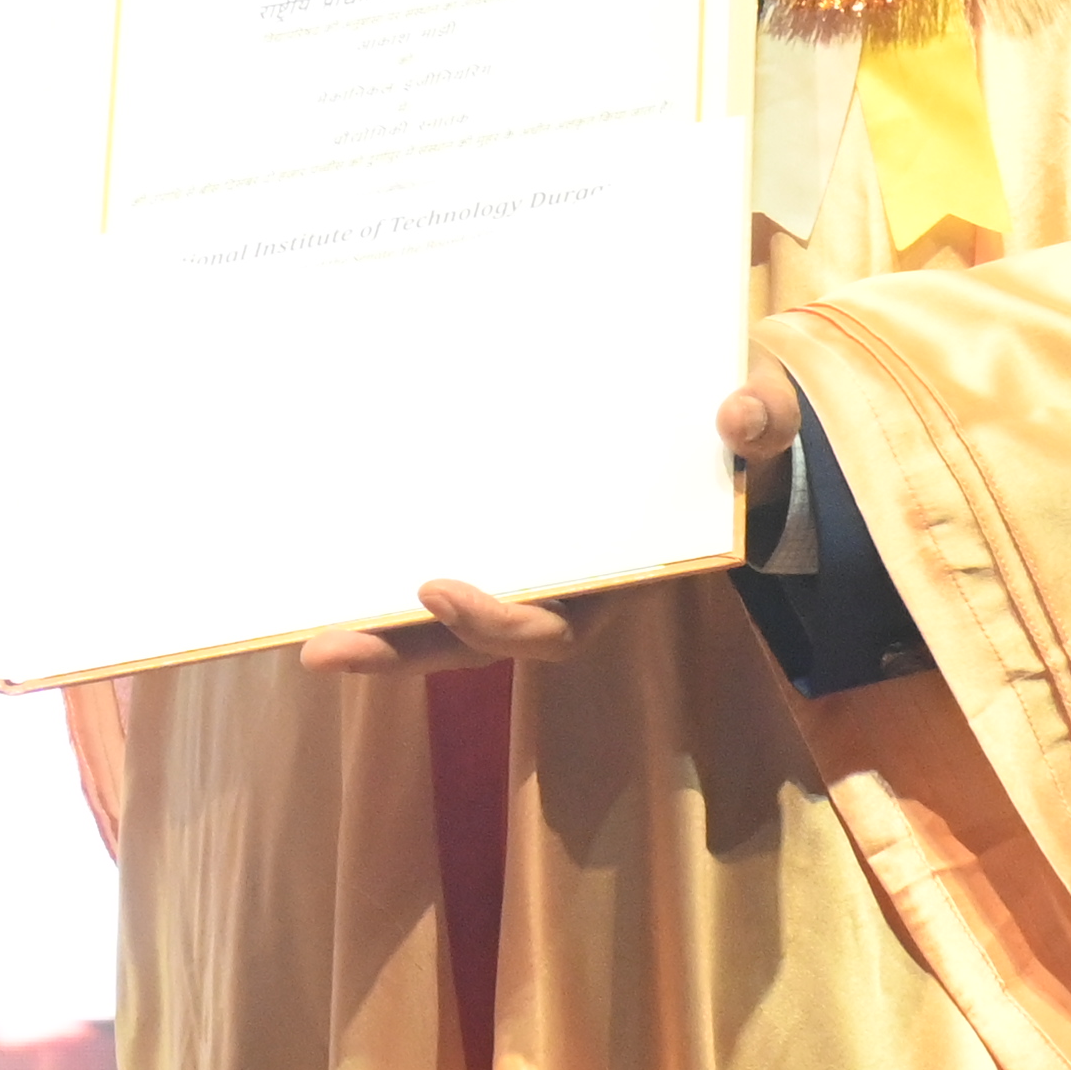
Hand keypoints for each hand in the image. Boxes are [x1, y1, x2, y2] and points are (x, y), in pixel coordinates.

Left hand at [298, 377, 804, 672]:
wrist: (738, 431)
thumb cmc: (745, 436)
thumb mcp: (764, 424)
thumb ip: (757, 425)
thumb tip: (734, 419)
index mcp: (623, 582)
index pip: (554, 629)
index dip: (497, 621)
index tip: (437, 589)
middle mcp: (569, 592)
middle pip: (475, 643)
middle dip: (402, 650)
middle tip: (323, 649)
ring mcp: (533, 572)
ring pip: (445, 623)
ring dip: (381, 634)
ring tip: (305, 641)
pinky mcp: (509, 540)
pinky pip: (444, 571)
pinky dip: (390, 581)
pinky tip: (328, 559)